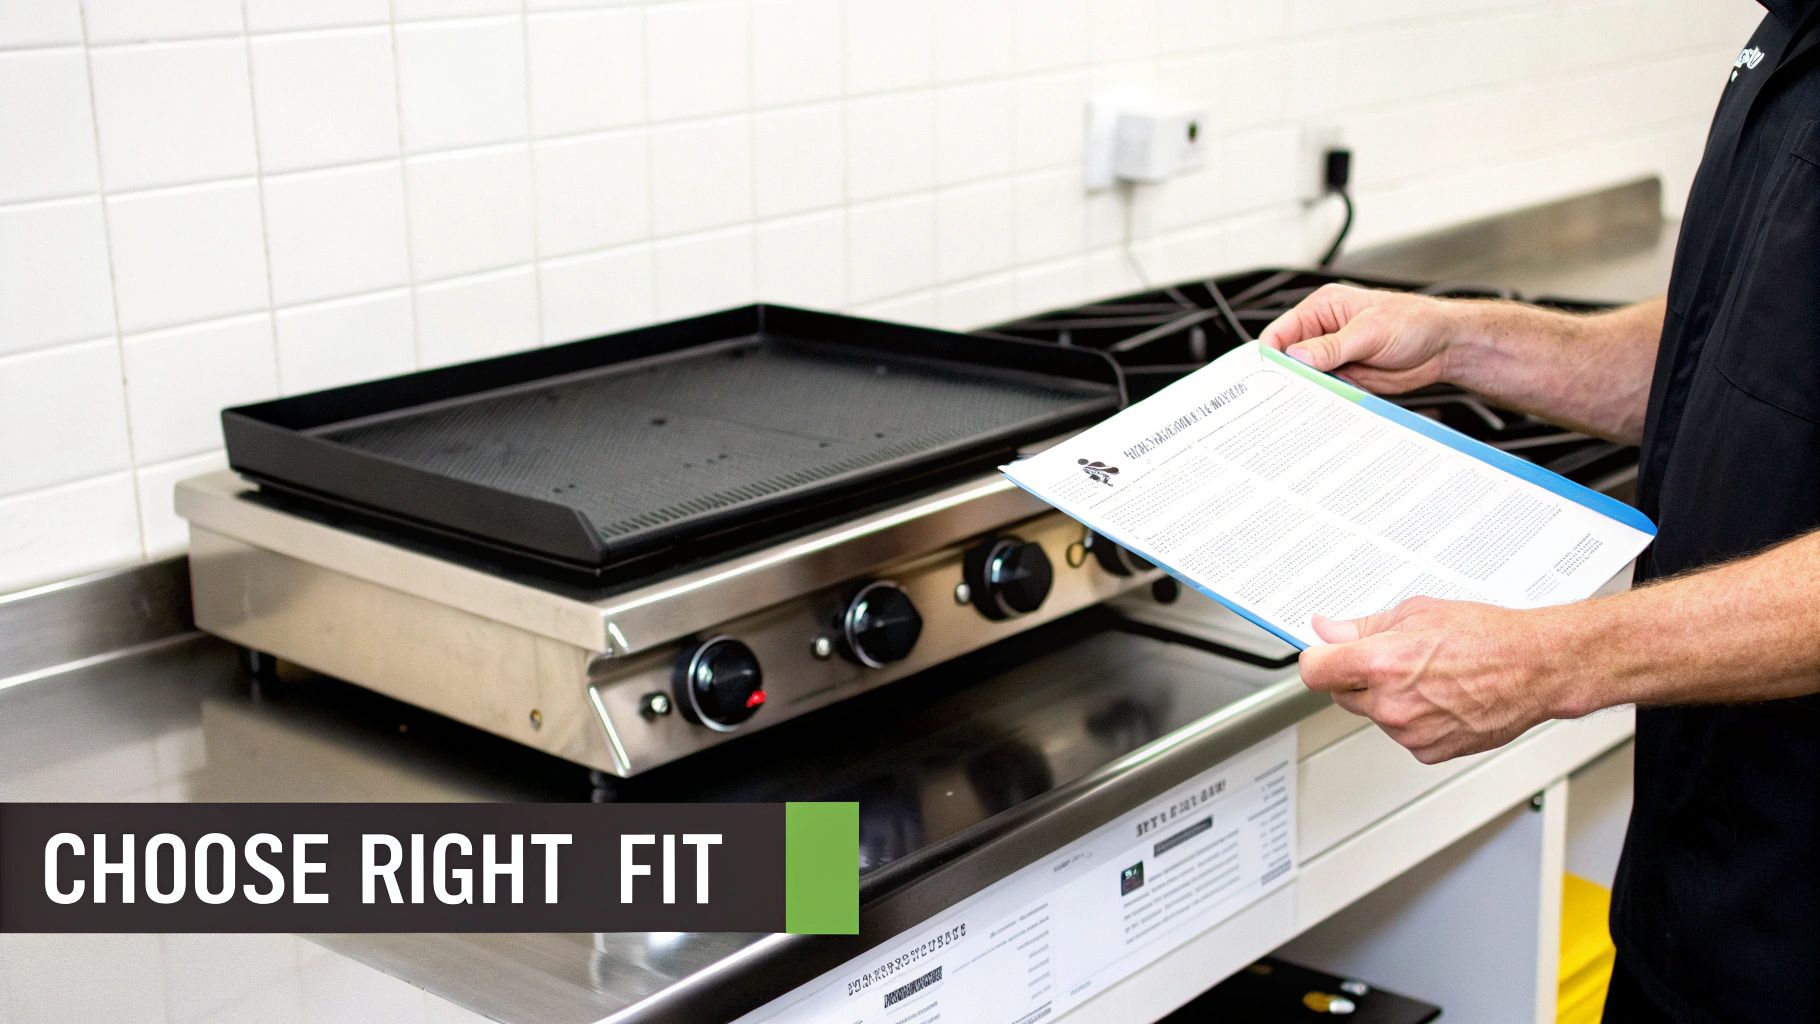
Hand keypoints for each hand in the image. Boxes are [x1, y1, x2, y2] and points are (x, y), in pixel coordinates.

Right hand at [1257, 283, 1460, 393]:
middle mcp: (1323, 332)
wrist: (1444, 346)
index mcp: (1322, 309)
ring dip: (1307, 391)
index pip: (1281, 332)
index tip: (1271, 377)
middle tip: (1287, 396)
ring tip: (1309, 403)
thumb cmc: (1414, 322)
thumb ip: (1330, 347)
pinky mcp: (1346, 377)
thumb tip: (1296, 357)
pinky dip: (1323, 400)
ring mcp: (1334, 356)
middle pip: (1289, 359)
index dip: (1271, 355)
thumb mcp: (1369, 331)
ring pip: (1305, 378)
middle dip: (1287, 377)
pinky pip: (1325, 392)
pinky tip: (1326, 406)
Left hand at [1297, 597, 1571, 762]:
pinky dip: (1414, 719)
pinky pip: (1402, 734)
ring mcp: (1409, 732)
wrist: (1536, 669)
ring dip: (1388, 699)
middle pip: (1341, 695)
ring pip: (1374, 715)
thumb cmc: (1488, 637)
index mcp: (1381, 663)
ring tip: (1430, 676)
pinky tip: (1442, 698)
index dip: (1318, 659)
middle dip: (1357, 677)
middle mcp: (1390, 703)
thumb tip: (1326, 629)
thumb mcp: (1417, 613)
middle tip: (1395, 658)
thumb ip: (1362, 627)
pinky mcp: (1428, 752)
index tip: (1325, 654)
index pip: (1313, 671)